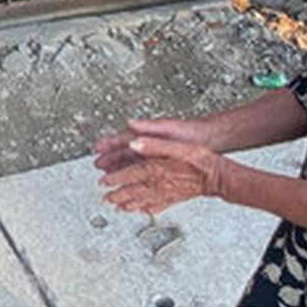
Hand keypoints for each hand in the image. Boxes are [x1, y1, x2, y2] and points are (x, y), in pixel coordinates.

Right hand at [94, 116, 212, 175]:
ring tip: (109, 176)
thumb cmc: (190, 132)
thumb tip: (129, 123)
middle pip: (124, 153)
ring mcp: (155, 154)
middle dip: (110, 159)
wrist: (209, 141)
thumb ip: (148, 127)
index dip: (109, 145)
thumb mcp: (167, 128)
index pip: (122, 140)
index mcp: (147, 135)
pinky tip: (132, 183)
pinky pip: (144, 171)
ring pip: (132, 163)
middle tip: (97, 165)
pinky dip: (135, 176)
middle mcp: (148, 144)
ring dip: (120, 169)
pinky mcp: (162, 164)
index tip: (97, 148)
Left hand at [97, 134, 225, 216]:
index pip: (128, 175)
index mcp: (155, 170)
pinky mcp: (174, 198)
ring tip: (117, 208)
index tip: (102, 182)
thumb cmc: (199, 159)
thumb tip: (133, 143)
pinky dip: (146, 209)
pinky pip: (156, 206)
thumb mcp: (176, 145)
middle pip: (131, 192)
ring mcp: (166, 194)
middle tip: (104, 199)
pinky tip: (142, 212)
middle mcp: (158, 185)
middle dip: (116, 195)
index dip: (113, 179)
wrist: (217, 176)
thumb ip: (152, 144)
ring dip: (128, 204)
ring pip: (141, 201)